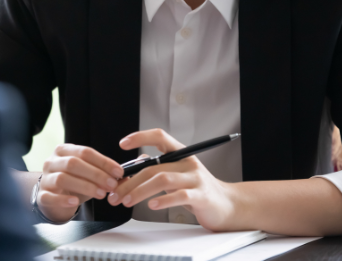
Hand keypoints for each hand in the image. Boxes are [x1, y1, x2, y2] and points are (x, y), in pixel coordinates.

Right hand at [37, 143, 123, 222]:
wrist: (51, 195)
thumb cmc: (72, 181)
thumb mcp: (87, 174)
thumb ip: (103, 174)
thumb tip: (124, 177)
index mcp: (64, 150)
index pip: (85, 152)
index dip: (103, 162)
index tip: (119, 172)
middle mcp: (52, 161)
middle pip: (74, 163)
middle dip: (96, 174)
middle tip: (112, 185)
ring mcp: (45, 178)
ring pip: (63, 178)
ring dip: (85, 186)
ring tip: (101, 194)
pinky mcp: (41, 195)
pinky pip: (50, 196)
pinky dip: (64, 199)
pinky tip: (76, 202)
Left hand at [107, 129, 235, 230]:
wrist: (227, 205)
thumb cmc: (197, 188)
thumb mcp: (177, 173)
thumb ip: (157, 167)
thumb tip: (132, 166)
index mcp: (180, 152)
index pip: (159, 136)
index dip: (140, 137)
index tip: (122, 144)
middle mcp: (188, 161)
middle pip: (154, 165)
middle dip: (130, 180)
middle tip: (115, 193)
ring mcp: (195, 178)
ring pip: (163, 179)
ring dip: (140, 191)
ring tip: (127, 201)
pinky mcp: (201, 196)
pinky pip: (180, 196)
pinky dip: (163, 200)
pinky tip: (152, 205)